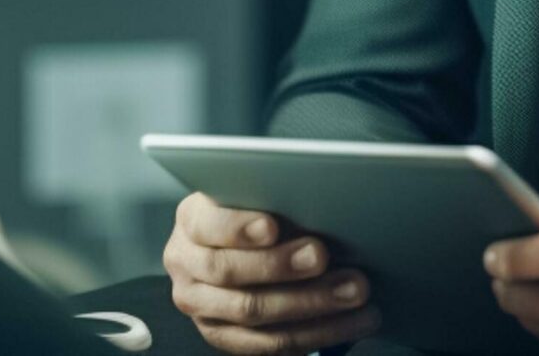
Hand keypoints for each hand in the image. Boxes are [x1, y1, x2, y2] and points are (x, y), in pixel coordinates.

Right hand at [163, 192, 381, 353]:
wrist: (239, 247)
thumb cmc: (256, 213)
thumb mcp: (257, 196)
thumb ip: (276, 201)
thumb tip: (323, 206)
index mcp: (191, 221)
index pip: (205, 224)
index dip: (237, 227)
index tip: (272, 227)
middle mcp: (186, 264)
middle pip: (227, 271)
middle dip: (280, 265)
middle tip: (323, 256)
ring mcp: (200, 305)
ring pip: (250, 312)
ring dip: (309, 304)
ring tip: (352, 292)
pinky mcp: (222, 335)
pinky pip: (265, 344)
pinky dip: (314, 334)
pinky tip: (349, 321)